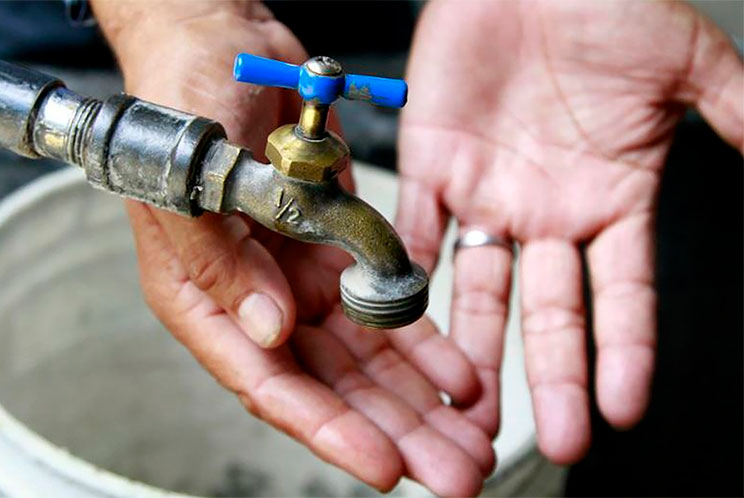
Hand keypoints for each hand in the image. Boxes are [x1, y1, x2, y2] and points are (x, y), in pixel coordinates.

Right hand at [93, 2, 494, 493]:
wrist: (217, 44)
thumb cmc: (182, 107)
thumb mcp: (188, 182)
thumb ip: (222, 263)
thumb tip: (271, 332)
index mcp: (207, 298)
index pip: (269, 384)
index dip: (329, 431)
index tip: (384, 466)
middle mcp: (257, 301)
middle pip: (332, 387)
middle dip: (395, 432)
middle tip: (455, 472)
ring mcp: (300, 279)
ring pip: (367, 359)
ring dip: (421, 400)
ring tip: (474, 436)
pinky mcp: (336, 251)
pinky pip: (385, 307)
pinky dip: (425, 340)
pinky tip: (463, 371)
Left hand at [397, 0, 742, 463]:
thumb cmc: (603, 5)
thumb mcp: (685, 63)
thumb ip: (735, 116)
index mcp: (610, 197)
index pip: (623, 294)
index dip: (624, 351)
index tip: (624, 406)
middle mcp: (546, 210)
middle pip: (549, 311)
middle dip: (550, 375)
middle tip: (554, 438)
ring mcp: (486, 194)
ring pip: (477, 289)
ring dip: (473, 347)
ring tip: (469, 406)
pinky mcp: (431, 166)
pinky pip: (415, 232)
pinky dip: (407, 277)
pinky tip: (406, 324)